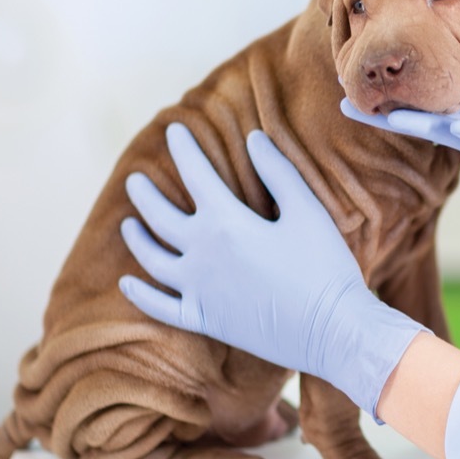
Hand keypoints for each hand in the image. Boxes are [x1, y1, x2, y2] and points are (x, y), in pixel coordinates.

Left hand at [118, 123, 426, 419]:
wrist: (331, 329)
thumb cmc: (325, 267)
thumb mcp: (308, 212)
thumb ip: (278, 173)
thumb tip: (254, 139)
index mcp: (227, 223)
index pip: (196, 175)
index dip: (184, 149)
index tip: (174, 129)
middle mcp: (202, 255)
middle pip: (159, 217)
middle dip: (144, 194)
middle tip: (134, 178)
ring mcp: (199, 291)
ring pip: (152, 260)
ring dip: (137, 239)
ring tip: (128, 224)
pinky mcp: (205, 320)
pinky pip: (161, 307)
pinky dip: (140, 294)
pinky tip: (128, 282)